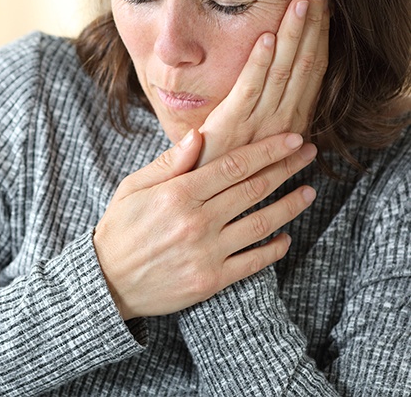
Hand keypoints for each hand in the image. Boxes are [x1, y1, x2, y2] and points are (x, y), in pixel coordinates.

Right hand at [93, 130, 316, 319]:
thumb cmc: (121, 227)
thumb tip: (199, 134)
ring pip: (260, 223)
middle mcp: (197, 221)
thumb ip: (169, 162)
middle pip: (253, 189)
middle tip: (309, 154)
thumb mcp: (134, 187)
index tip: (292, 138)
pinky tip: (286, 237)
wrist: (107, 283)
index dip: (268, 150)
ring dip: (290, 206)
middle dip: (286, 168)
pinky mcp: (211, 280)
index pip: (234, 165)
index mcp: (178, 193)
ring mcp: (207, 252)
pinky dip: (273, 249)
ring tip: (309, 191)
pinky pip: (252, 263)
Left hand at [198, 0, 328, 165]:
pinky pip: (250, 88)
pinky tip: (266, 35)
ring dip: (293, 33)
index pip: (313, 68)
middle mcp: (284, 119)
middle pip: (304, 62)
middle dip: (312, 22)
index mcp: (293, 119)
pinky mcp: (232, 124)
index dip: (320, 34)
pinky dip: (259, 61)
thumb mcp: (263, 142)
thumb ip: (280, 127)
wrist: (207, 197)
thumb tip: (302, 129)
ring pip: (283, 70)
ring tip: (301, 0)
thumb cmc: (231, 163)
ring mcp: (259, 122)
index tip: (323, 3)